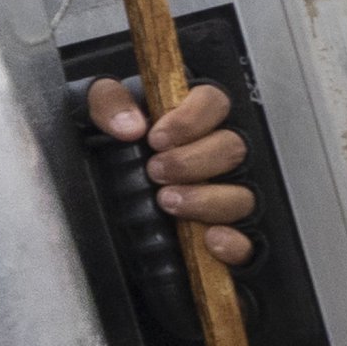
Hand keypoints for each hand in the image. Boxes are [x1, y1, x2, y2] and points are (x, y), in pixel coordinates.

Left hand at [82, 74, 254, 265]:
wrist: (102, 196)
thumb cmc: (112, 149)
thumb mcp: (98, 113)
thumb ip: (109, 102)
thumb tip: (129, 125)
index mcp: (193, 118)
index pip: (214, 102)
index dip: (191, 120)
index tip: (156, 139)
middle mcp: (217, 155)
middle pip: (233, 148)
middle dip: (192, 162)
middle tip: (156, 171)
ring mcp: (226, 195)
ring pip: (241, 195)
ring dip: (206, 199)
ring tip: (168, 201)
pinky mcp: (227, 235)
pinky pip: (247, 243)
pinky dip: (234, 243)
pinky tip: (210, 240)